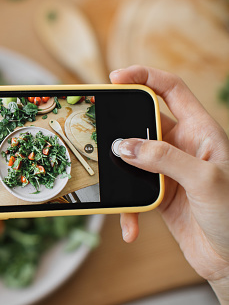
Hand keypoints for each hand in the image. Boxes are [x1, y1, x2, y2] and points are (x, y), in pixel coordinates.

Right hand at [111, 65, 228, 304]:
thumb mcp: (205, 180)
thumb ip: (163, 159)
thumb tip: (123, 146)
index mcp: (201, 131)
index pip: (171, 90)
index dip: (144, 77)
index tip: (117, 78)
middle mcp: (183, 147)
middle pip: (143, 123)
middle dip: (121, 129)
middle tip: (99, 133)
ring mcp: (169, 171)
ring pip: (132, 160)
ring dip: (120, 176)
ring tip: (114, 188)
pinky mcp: (159, 195)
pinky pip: (132, 193)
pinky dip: (128, 211)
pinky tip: (131, 227)